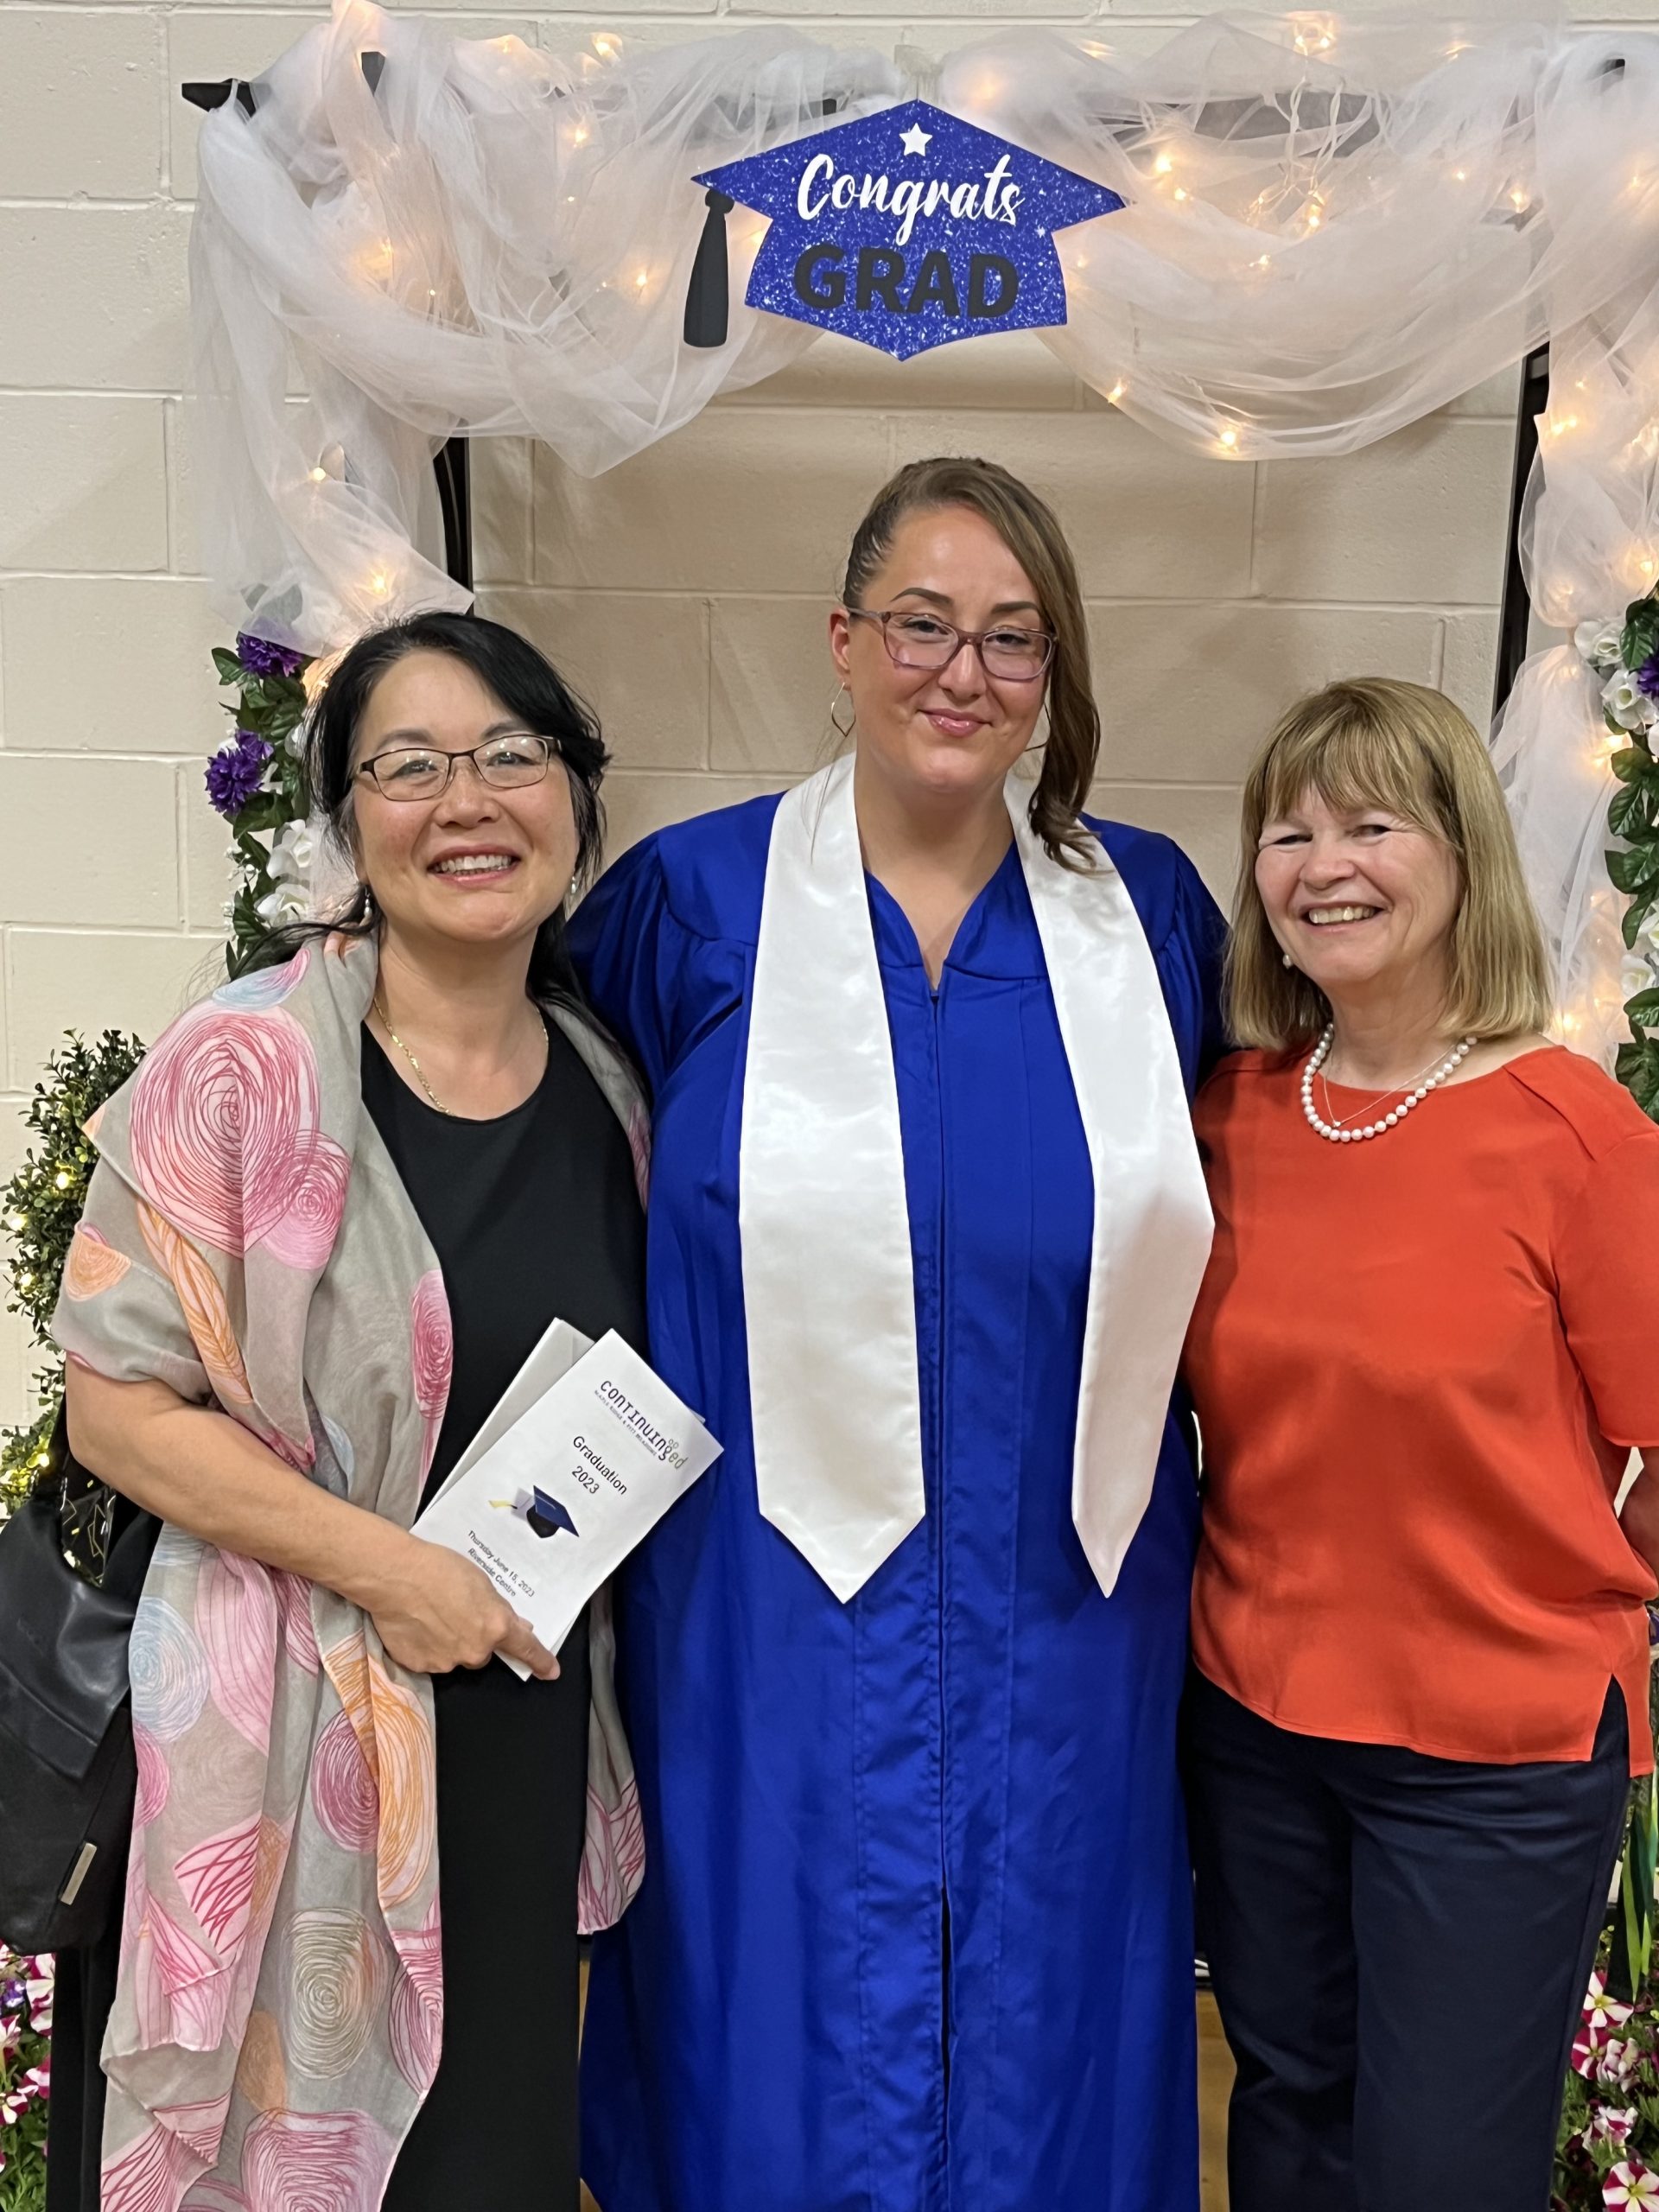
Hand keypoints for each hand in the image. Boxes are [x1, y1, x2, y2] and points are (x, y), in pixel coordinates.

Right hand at [367, 1535, 559, 1680]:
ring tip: (430, 1614)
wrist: (395, 1576)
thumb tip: (513, 1626)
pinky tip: (416, 1625)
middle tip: (456, 1612)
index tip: (550, 1672)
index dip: (540, 1661)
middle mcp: (475, 1650)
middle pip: (482, 1652)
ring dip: (449, 1642)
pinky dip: (426, 1647)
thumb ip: (498, 1609)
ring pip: (455, 1656)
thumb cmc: (438, 1569)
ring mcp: (446, 1662)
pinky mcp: (420, 1666)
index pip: (525, 1648)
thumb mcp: (481, 1582)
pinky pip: (430, 1659)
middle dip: (475, 1637)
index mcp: (496, 1626)